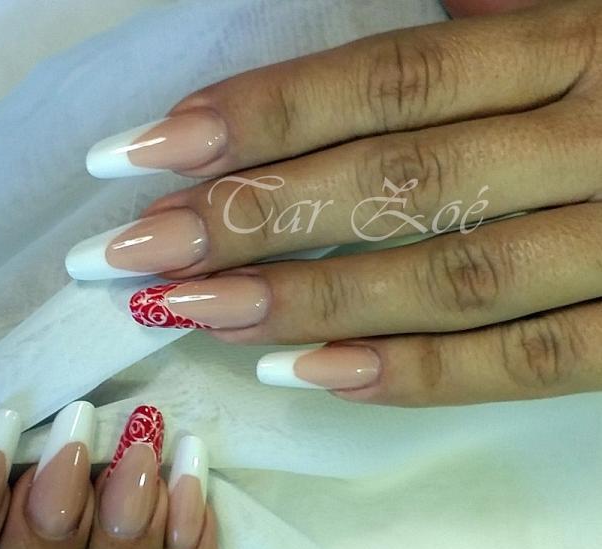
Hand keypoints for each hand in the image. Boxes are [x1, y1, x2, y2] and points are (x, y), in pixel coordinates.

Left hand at [68, 0, 601, 406]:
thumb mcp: (586, 12)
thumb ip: (486, 23)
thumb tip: (347, 42)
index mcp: (580, 32)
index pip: (385, 80)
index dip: (253, 117)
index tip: (136, 154)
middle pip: (395, 181)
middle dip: (247, 216)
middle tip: (127, 249)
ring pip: (449, 275)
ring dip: (306, 299)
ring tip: (191, 311)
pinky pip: (531, 361)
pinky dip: (417, 375)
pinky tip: (307, 376)